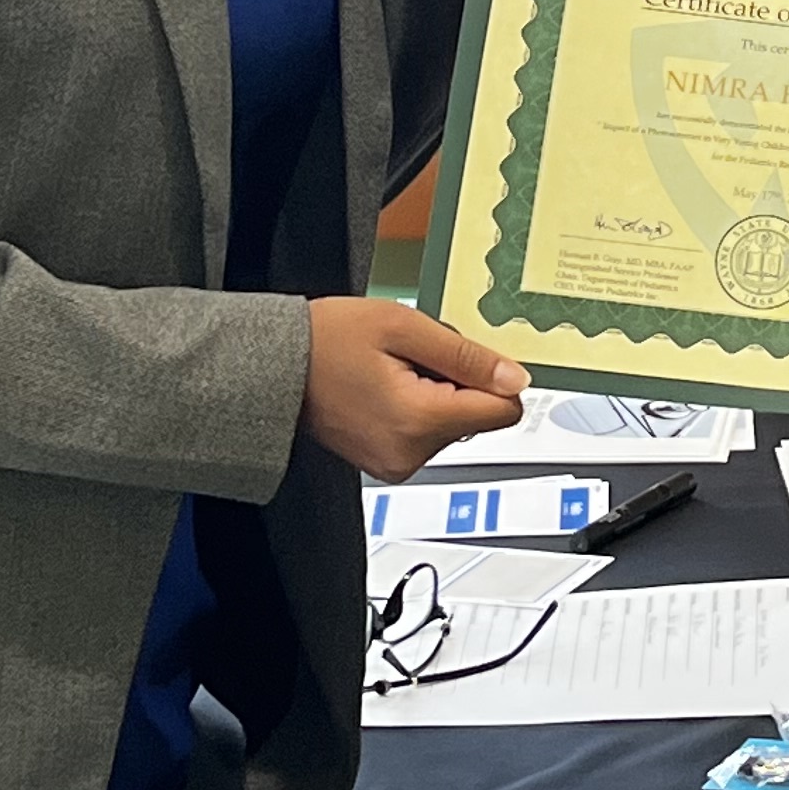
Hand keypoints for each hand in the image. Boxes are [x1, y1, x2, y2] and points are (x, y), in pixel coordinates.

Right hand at [301, 298, 526, 480]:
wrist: (274, 367)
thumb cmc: (325, 341)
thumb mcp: (403, 326)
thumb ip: (466, 356)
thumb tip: (514, 378)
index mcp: (418, 421)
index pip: (502, 412)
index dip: (495, 377)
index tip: (472, 355)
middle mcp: (410, 453)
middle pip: (477, 417)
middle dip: (457, 381)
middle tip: (412, 357)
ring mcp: (397, 463)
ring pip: (453, 424)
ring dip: (436, 393)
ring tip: (392, 371)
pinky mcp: (388, 463)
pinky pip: (427, 433)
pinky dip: (417, 407)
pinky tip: (385, 387)